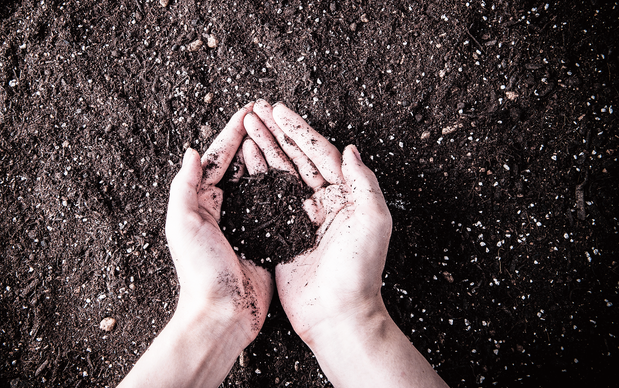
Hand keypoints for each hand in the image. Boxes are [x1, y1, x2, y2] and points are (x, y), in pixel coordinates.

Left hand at [118, 103, 273, 387]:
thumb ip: (184, 187)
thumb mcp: (183, 224)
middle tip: (268, 114)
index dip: (231, 132)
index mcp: (201, 202)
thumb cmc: (200, 270)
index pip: (216, 158)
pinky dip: (282, 185)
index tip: (248, 110)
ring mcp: (246, 222)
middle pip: (239, 164)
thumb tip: (190, 151)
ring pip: (259, 180)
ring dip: (269, 155)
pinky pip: (274, 204)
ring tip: (283, 133)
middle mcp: (223, 208)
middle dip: (252, 137)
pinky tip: (295, 171)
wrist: (223, 312)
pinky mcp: (265, 236)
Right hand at [245, 99, 446, 386]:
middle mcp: (323, 202)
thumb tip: (351, 149)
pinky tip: (245, 161)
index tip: (278, 110)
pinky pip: (268, 199)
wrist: (338, 313)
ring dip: (264, 148)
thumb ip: (364, 182)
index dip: (298, 130)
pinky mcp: (283, 234)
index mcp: (345, 195)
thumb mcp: (373, 221)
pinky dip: (256, 178)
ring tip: (247, 126)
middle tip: (256, 109)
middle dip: (276, 132)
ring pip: (280, 174)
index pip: (320, 153)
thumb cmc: (360, 270)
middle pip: (296, 158)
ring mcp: (301, 217)